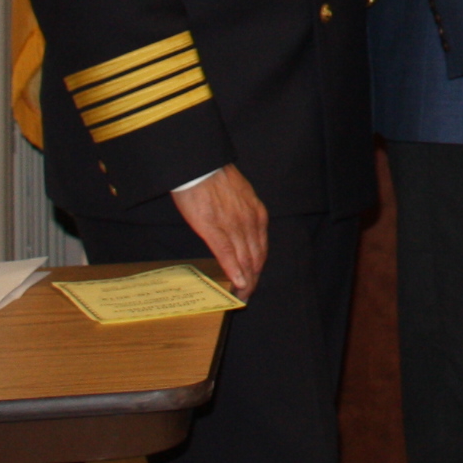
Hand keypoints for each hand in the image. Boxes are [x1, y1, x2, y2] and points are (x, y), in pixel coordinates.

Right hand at [170, 167, 268, 297]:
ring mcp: (234, 225)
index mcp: (257, 215)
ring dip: (245, 280)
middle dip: (253, 279)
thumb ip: (245, 217)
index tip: (254, 281)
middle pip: (255, 257)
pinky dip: (233, 269)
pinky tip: (235, 283)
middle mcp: (250, 222)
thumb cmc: (216, 180)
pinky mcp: (214, 228)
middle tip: (247, 295)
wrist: (200, 166)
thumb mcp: (241, 198)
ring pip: (244, 259)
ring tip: (241, 295)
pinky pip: (227, 253)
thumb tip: (242, 234)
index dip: (258, 268)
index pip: (261, 248)